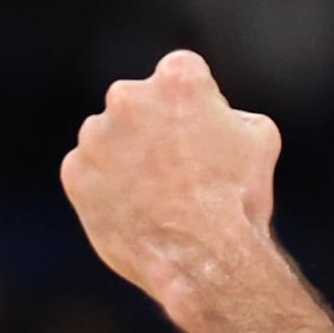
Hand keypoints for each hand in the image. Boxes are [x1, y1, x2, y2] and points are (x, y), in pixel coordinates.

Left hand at [61, 50, 281, 320]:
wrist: (205, 258)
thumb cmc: (239, 196)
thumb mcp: (259, 136)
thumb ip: (226, 111)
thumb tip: (212, 116)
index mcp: (176, 78)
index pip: (180, 75)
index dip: (195, 105)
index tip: (201, 132)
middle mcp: (128, 96)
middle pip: (138, 102)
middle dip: (153, 126)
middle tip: (177, 167)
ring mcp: (96, 135)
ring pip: (109, 137)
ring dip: (127, 156)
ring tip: (157, 196)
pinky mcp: (74, 172)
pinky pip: (89, 171)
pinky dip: (106, 186)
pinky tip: (136, 209)